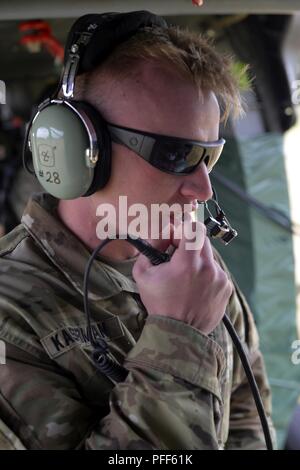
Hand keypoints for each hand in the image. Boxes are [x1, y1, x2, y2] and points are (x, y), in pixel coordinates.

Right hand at [132, 219, 232, 334]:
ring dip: (197, 261)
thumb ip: (148, 249)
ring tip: (186, 278)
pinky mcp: (226, 288)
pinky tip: (195, 288)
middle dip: (188, 244)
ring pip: (209, 256)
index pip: (193, 227)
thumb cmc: (160, 304)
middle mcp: (208, 267)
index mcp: (188, 262)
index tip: (174, 240)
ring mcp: (220, 278)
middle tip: (177, 256)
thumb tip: (159, 235)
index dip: (182, 229)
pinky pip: (216, 272)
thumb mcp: (143, 275)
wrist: (178, 333)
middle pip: (202, 239)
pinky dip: (206, 275)